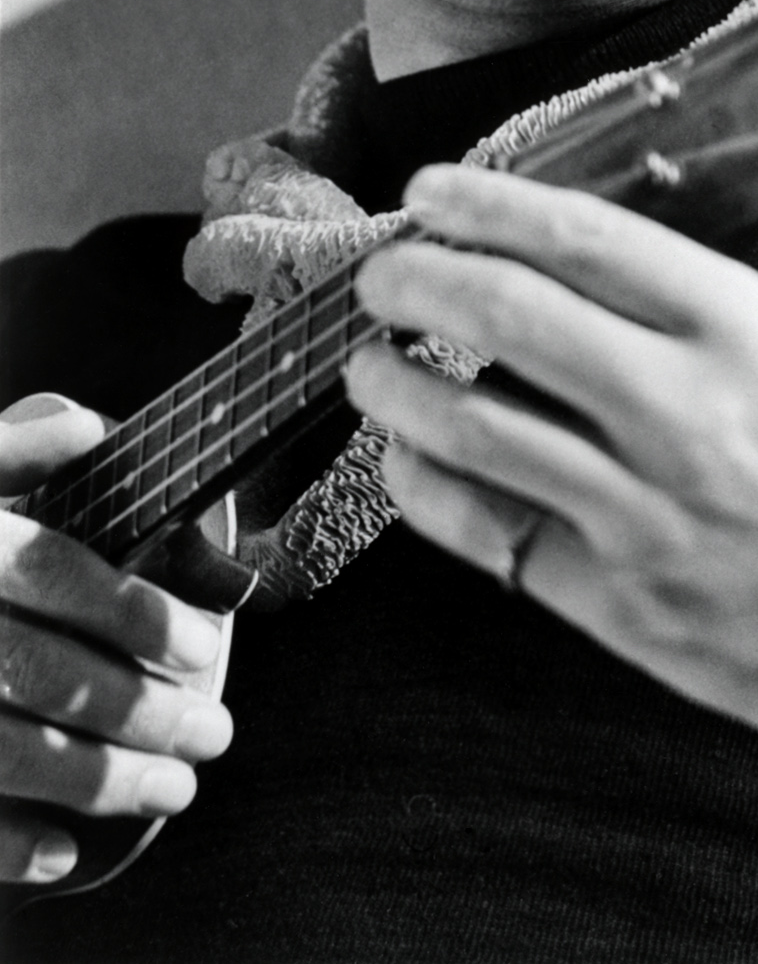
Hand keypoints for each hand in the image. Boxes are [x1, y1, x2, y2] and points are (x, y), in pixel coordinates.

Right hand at [0, 395, 232, 885]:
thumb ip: (16, 451)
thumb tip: (88, 428)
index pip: (50, 569)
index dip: (132, 609)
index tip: (204, 645)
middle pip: (37, 672)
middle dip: (138, 710)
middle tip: (214, 734)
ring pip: (2, 751)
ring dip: (96, 780)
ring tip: (173, 789)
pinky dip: (3, 843)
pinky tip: (63, 852)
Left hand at [348, 164, 757, 785]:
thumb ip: (689, 312)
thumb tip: (559, 272)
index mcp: (743, 327)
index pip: (583, 237)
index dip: (488, 203)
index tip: (432, 189)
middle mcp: (684, 409)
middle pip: (505, 315)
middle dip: (414, 279)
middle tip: (381, 271)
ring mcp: (643, 512)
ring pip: (469, 426)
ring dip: (392, 383)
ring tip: (368, 361)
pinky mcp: (617, 601)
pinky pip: (485, 530)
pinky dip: (425, 486)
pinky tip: (408, 461)